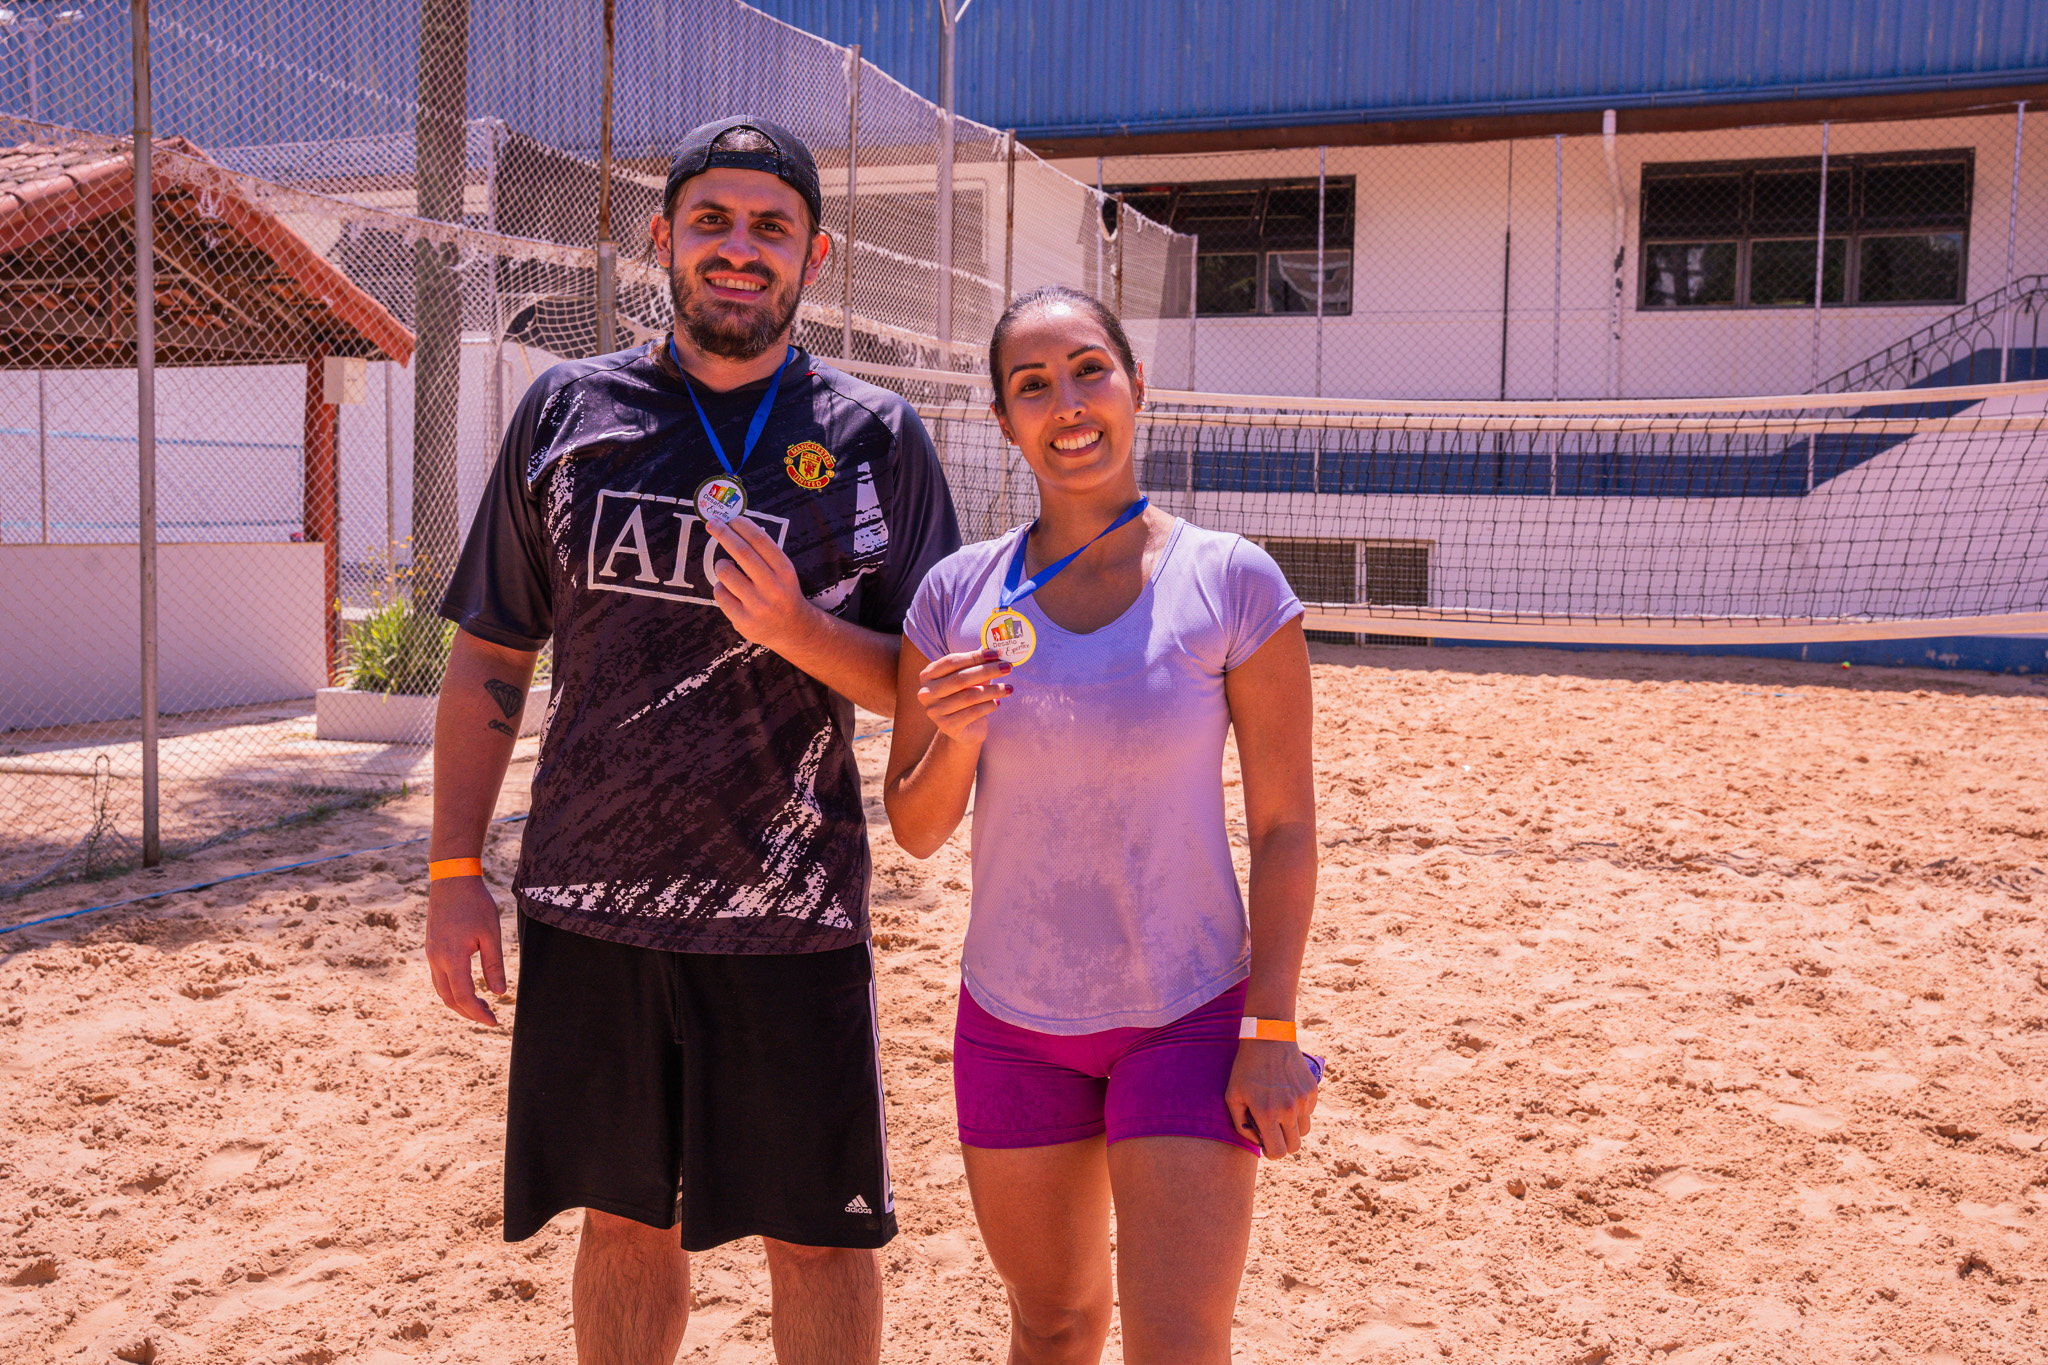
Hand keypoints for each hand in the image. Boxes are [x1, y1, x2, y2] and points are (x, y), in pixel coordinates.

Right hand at [426, 876, 505, 1025]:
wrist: (452, 880)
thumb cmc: (475, 904)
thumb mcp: (491, 934)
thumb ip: (494, 965)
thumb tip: (500, 993)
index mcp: (452, 958)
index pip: (464, 997)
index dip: (478, 1013)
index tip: (494, 1021)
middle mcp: (437, 959)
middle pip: (449, 999)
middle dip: (468, 1013)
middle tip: (488, 1017)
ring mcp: (431, 954)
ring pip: (441, 990)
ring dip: (458, 1003)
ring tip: (479, 1005)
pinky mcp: (431, 948)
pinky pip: (438, 978)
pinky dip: (451, 989)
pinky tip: (466, 987)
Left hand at [706, 514, 820, 653]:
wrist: (793, 630)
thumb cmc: (783, 593)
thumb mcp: (784, 573)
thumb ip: (765, 555)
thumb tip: (734, 529)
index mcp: (785, 571)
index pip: (761, 540)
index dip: (743, 526)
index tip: (731, 519)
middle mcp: (773, 587)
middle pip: (742, 552)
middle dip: (724, 534)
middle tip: (712, 524)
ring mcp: (758, 605)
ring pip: (726, 573)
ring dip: (721, 564)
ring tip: (725, 566)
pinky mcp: (743, 620)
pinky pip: (721, 594)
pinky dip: (720, 587)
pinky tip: (728, 590)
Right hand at [916, 649, 1013, 745]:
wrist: (962, 729)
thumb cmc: (966, 697)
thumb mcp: (969, 679)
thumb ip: (977, 666)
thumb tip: (996, 653)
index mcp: (928, 675)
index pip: (952, 661)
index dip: (974, 657)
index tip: (995, 654)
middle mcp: (926, 693)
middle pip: (961, 678)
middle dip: (987, 671)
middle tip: (1007, 668)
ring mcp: (934, 711)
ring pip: (969, 696)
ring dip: (993, 690)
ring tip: (1009, 688)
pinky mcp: (946, 726)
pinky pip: (972, 713)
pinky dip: (988, 706)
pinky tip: (998, 703)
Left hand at [1225, 1039, 1318, 1158]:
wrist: (1268, 1038)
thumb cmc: (1245, 1068)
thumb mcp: (1232, 1095)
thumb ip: (1241, 1123)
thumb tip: (1257, 1142)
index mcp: (1267, 1113)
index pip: (1278, 1152)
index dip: (1271, 1152)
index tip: (1265, 1143)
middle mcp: (1288, 1110)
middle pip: (1294, 1146)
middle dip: (1283, 1143)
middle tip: (1272, 1131)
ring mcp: (1303, 1100)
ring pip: (1304, 1131)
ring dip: (1292, 1128)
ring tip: (1279, 1112)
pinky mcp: (1312, 1090)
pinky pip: (1309, 1112)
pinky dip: (1300, 1111)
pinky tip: (1287, 1096)